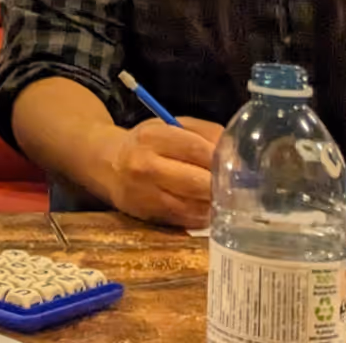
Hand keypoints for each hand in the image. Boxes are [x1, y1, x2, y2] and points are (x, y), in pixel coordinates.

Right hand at [103, 117, 224, 229]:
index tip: (236, 164)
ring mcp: (145, 195)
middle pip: (198, 182)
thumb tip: (237, 154)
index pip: (198, 150)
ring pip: (195, 206)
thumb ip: (205, 133)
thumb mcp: (171, 125)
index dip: (222, 159)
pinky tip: (204, 205)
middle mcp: (145, 167)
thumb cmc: (147, 143)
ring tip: (221, 195)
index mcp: (152, 137)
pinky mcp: (149, 216)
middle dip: (221, 184)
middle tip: (234, 183)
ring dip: (213, 202)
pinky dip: (201, 214)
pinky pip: (187, 220)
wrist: (108, 165)